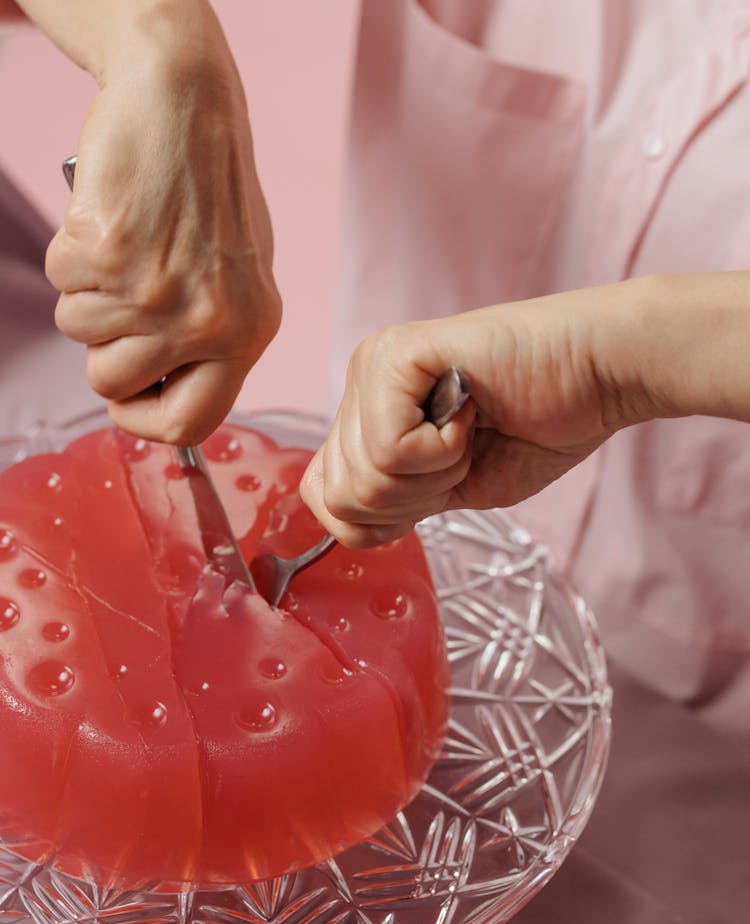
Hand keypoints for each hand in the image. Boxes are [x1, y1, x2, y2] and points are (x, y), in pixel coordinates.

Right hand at [44, 3, 280, 443]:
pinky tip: (108, 219)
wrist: (185, 102)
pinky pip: (61, 281)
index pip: (191, 423)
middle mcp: (208, 322)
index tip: (128, 400)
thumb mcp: (238, 279)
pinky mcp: (108, 253)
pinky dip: (71, 252)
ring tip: (127, 244)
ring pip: (79, 332)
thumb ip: (209, 341)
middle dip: (103, 344)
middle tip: (124, 292)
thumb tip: (166, 394)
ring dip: (87, 290)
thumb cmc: (209, 188)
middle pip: (112, 382)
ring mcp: (155, 292)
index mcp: (248, 334)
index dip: (146, 422)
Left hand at [300, 283, 662, 547]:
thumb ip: (389, 501)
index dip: (384, 518)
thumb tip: (336, 521)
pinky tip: (474, 412)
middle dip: (416, 498)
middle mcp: (359, 383)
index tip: (442, 481)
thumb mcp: (448, 488)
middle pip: (341, 498)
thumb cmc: (540, 428)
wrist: (602, 375)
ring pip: (363, 480)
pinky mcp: (397, 355)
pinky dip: (444, 452)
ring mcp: (372, 365)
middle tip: (465, 451)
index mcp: (366, 413)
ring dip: (434, 474)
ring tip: (472, 429)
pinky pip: (389, 451)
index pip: (324, 499)